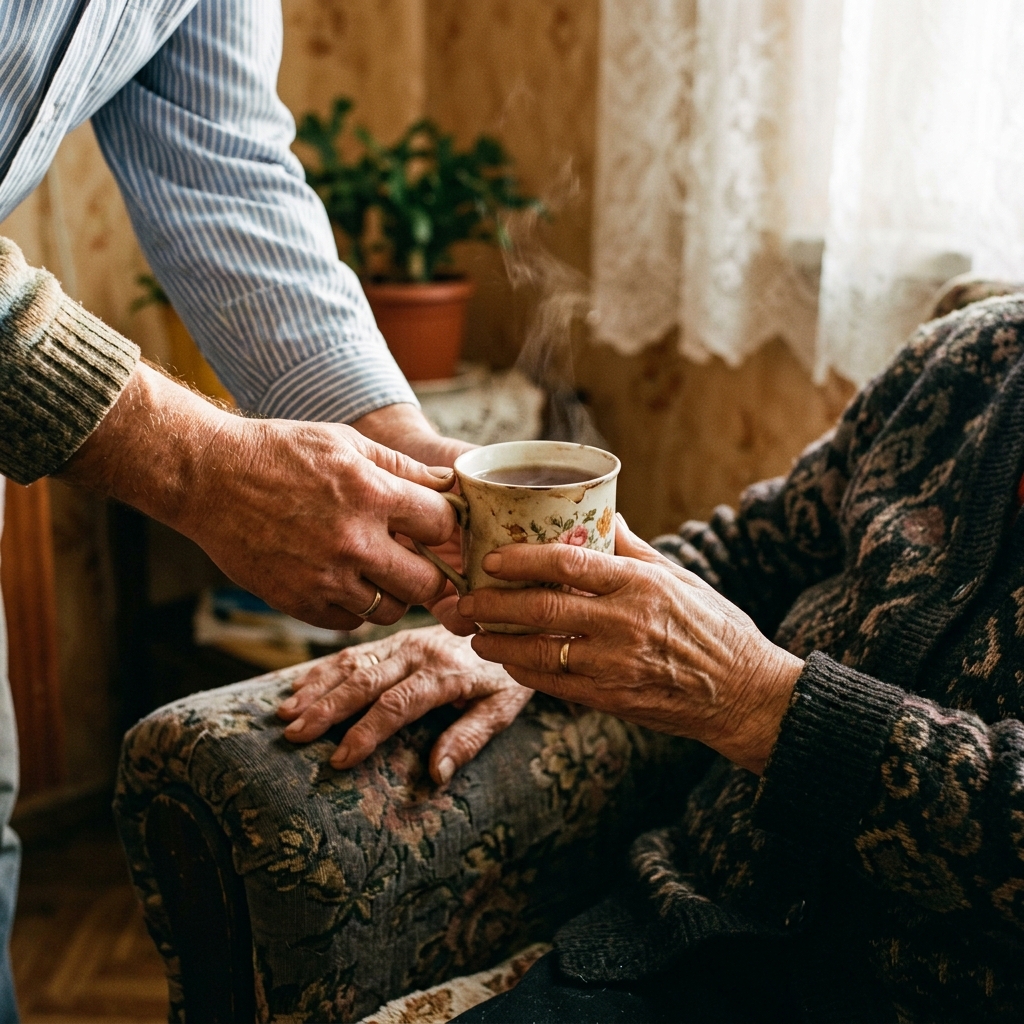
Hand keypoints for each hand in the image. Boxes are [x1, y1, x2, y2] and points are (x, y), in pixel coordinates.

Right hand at [62, 363, 459, 629]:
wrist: (208, 477)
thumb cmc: (279, 452)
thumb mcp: (345, 443)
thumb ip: (402, 467)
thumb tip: (448, 484)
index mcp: (371, 494)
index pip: (442, 525)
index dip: (445, 526)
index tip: (436, 527)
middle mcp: (353, 541)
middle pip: (427, 582)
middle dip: (430, 573)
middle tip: (417, 561)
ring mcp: (324, 577)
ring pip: (390, 609)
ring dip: (392, 594)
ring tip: (378, 572)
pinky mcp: (297, 601)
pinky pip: (350, 623)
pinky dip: (355, 608)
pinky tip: (346, 583)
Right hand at [276, 625, 532, 782]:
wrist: (512, 622)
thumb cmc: (508, 673)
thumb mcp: (504, 706)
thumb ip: (470, 737)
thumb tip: (437, 774)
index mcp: (445, 672)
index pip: (397, 705)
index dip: (367, 732)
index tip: (339, 759)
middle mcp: (418, 652)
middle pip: (365, 681)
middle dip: (327, 709)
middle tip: (293, 735)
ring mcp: (404, 641)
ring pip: (353, 663)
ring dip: (317, 688)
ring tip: (285, 713)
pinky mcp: (396, 637)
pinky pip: (354, 651)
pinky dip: (324, 670)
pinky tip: (298, 687)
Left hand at [458, 515, 803, 774]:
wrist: (745, 694)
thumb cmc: (715, 629)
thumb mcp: (680, 578)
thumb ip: (633, 549)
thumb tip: (603, 514)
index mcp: (639, 584)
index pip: (566, 563)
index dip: (521, 559)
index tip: (491, 557)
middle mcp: (623, 622)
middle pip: (541, 609)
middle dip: (493, 604)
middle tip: (465, 599)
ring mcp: (615, 664)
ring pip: (539, 651)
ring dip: (499, 643)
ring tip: (476, 634)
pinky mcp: (611, 698)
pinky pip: (554, 684)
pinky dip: (525, 671)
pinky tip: (510, 662)